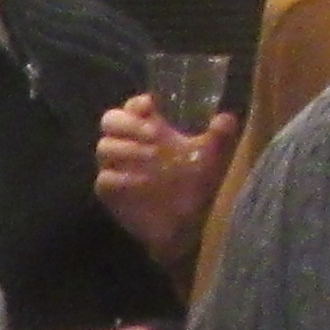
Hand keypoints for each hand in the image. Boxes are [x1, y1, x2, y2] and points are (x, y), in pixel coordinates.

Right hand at [92, 95, 230, 258]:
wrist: (186, 225)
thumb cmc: (195, 185)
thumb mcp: (212, 158)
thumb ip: (219, 137)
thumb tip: (225, 118)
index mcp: (149, 129)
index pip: (132, 107)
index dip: (137, 104)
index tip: (151, 106)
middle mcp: (129, 144)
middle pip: (110, 121)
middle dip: (128, 123)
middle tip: (153, 133)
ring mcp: (116, 168)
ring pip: (104, 147)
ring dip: (127, 148)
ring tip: (154, 156)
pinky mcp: (111, 192)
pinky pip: (105, 179)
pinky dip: (122, 178)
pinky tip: (143, 182)